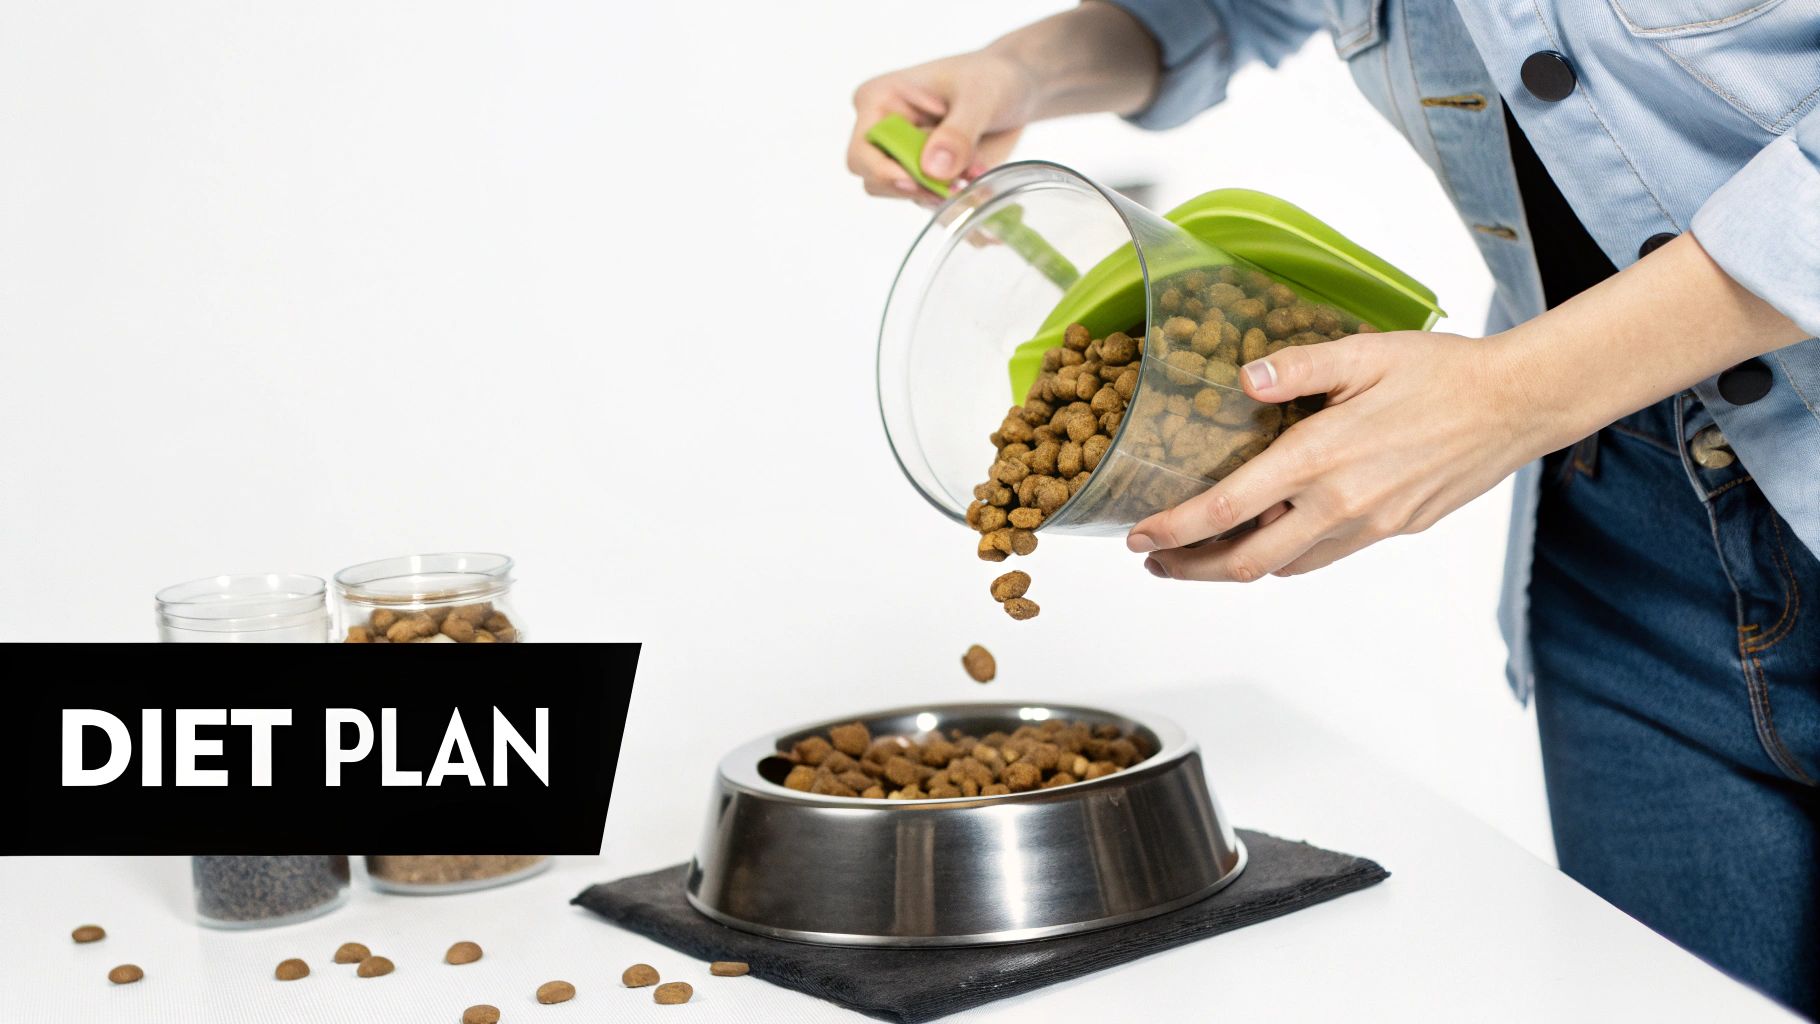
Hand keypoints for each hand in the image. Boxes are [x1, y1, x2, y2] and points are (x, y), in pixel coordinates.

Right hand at [846, 4, 1160, 205]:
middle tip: (964, 185)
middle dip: (923, 191)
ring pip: (907, 202)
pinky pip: (933, 209)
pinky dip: (961, 216)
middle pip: (878, 181)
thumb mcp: (983, 97)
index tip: (923, 180)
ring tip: (986, 193)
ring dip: (947, 205)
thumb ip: (958, 134)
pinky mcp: (928, 176)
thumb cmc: (1000, 75)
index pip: (862, 149)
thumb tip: (933, 169)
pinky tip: (989, 221)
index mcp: (879, 99)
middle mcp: (883, 128)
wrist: (1025, 85)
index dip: (887, 171)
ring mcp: (904, 155)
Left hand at [1126, 331, 1549, 580]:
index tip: (1139, 537)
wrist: (1517, 405)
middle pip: (1245, 561)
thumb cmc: (1442, 372)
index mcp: (1321, 458)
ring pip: (1284, 566)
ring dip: (1234, 566)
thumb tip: (1245, 378)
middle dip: (1190, 567)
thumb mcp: (1364, 353)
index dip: (1174, 530)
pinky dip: (1284, 554)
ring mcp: (1368, 525)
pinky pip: (1322, 556)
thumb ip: (1298, 368)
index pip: (1227, 509)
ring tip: (1199, 555)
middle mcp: (1340, 504)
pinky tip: (1268, 535)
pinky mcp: (1391, 531)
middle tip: (1155, 561)